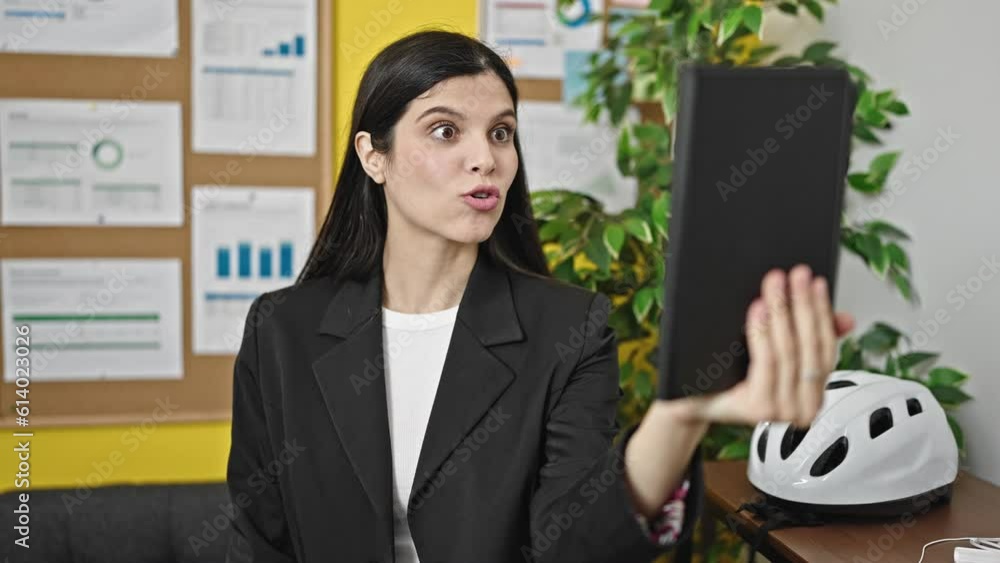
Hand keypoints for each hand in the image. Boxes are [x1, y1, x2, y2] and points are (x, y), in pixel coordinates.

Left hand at [665, 264, 854, 428]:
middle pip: (808, 346)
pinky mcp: (760, 409)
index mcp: (813, 395)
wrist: (695, 402)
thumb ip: (808, 340)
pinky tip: (760, 308)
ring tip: (776, 285)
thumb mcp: (776, 357)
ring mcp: (782, 411)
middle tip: (797, 275)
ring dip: (783, 312)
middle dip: (803, 304)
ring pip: (788, 350)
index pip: (825, 348)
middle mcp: (803, 408)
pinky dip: (763, 330)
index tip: (816, 283)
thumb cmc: (732, 379)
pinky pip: (766, 360)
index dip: (822, 312)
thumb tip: (844, 319)